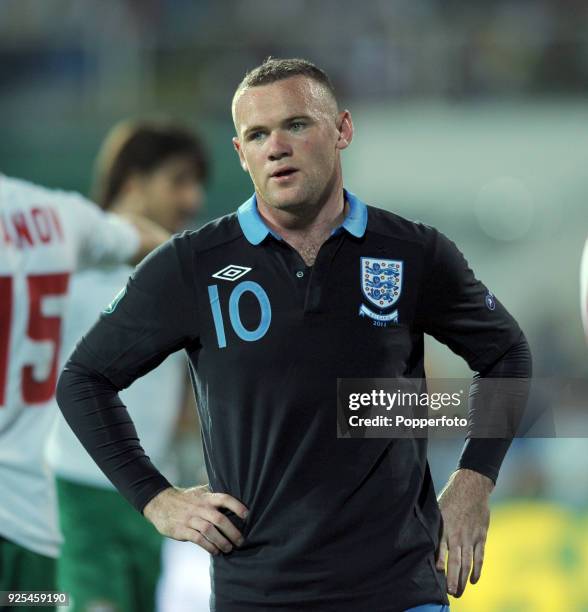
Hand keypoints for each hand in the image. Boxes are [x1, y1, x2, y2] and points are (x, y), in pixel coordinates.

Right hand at [143, 485, 248, 554]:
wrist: (160, 503)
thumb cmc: (185, 499)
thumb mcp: (199, 492)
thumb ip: (213, 496)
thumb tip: (235, 498)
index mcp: (206, 497)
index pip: (224, 498)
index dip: (236, 506)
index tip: (247, 515)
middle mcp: (199, 507)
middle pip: (219, 518)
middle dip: (232, 531)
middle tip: (241, 541)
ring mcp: (190, 518)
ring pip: (209, 530)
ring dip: (221, 541)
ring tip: (229, 549)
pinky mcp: (181, 530)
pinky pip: (198, 539)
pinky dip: (208, 546)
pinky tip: (215, 551)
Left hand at [436, 468, 493, 597]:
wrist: (471, 487)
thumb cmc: (450, 497)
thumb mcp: (437, 509)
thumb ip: (433, 525)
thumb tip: (421, 538)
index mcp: (444, 527)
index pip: (440, 549)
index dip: (439, 563)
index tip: (437, 576)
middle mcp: (457, 534)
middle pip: (456, 562)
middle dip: (453, 579)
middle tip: (450, 594)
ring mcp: (470, 536)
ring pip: (468, 563)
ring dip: (464, 579)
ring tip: (459, 592)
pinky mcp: (481, 536)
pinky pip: (479, 556)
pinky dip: (478, 570)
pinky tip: (474, 580)